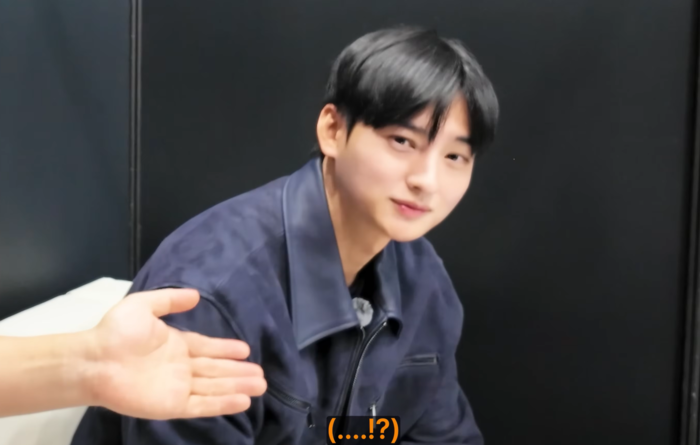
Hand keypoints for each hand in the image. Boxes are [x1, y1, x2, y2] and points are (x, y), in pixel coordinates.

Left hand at [84, 288, 265, 418]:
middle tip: (262, 375)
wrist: (95, 360)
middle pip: (216, 370)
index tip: (246, 350)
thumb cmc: (116, 332)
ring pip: (214, 387)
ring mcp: (177, 387)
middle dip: (239, 372)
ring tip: (261, 387)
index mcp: (175, 345)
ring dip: (237, 387)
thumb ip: (170, 300)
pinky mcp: (172, 405)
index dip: (227, 350)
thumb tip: (196, 295)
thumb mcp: (143, 305)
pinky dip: (222, 403)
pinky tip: (242, 401)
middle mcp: (180, 367)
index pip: (207, 348)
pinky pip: (202, 405)